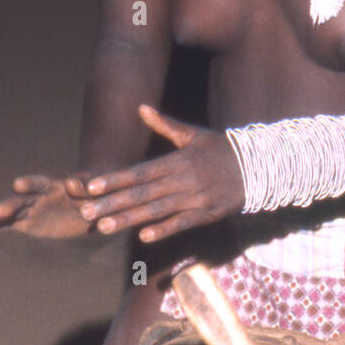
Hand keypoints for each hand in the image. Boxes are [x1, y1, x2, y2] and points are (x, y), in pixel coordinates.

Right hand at [0, 174, 94, 239]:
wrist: (95, 201)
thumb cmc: (97, 189)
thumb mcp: (96, 185)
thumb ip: (84, 185)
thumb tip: (71, 183)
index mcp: (55, 185)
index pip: (41, 183)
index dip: (30, 183)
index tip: (17, 184)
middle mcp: (39, 196)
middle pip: (22, 201)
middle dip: (9, 205)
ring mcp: (32, 210)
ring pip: (12, 214)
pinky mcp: (30, 224)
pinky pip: (11, 226)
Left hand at [70, 105, 244, 242]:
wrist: (258, 167)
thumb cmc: (221, 149)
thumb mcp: (193, 134)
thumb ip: (164, 124)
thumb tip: (141, 107)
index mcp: (178, 160)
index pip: (140, 172)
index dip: (115, 179)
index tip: (92, 187)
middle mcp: (184, 180)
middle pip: (142, 194)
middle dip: (112, 203)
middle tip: (86, 213)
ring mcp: (195, 198)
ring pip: (157, 211)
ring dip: (129, 219)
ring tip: (104, 227)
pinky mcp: (207, 214)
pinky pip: (182, 223)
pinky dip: (163, 230)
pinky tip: (143, 237)